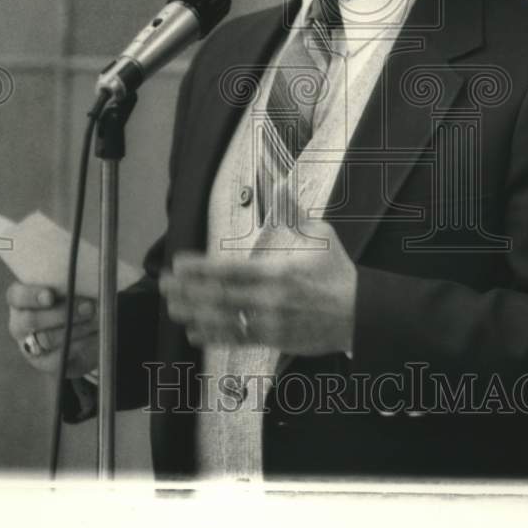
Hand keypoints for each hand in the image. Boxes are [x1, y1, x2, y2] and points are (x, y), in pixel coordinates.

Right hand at [7, 282, 97, 377]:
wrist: (77, 334)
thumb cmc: (70, 299)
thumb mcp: (68, 288)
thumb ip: (70, 284)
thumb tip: (86, 281)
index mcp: (20, 299)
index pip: (16, 296)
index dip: (32, 296)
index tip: (50, 296)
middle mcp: (19, 323)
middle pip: (32, 320)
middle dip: (62, 313)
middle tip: (89, 307)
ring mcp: (28, 345)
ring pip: (47, 339)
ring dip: (75, 329)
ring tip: (96, 320)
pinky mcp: (43, 362)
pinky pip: (58, 357)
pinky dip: (79, 345)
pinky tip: (93, 336)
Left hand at [159, 221, 356, 354]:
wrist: (362, 313)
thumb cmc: (338, 273)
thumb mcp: (321, 236)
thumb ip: (294, 213)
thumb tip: (281, 185)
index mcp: (278, 272)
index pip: (230, 270)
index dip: (201, 269)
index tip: (179, 264)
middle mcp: (270, 300)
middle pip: (219, 297)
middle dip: (188, 291)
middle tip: (165, 285)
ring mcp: (271, 324)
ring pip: (224, 321)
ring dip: (195, 314)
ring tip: (172, 307)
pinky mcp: (275, 341)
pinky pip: (238, 339)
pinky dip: (214, 336)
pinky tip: (195, 332)